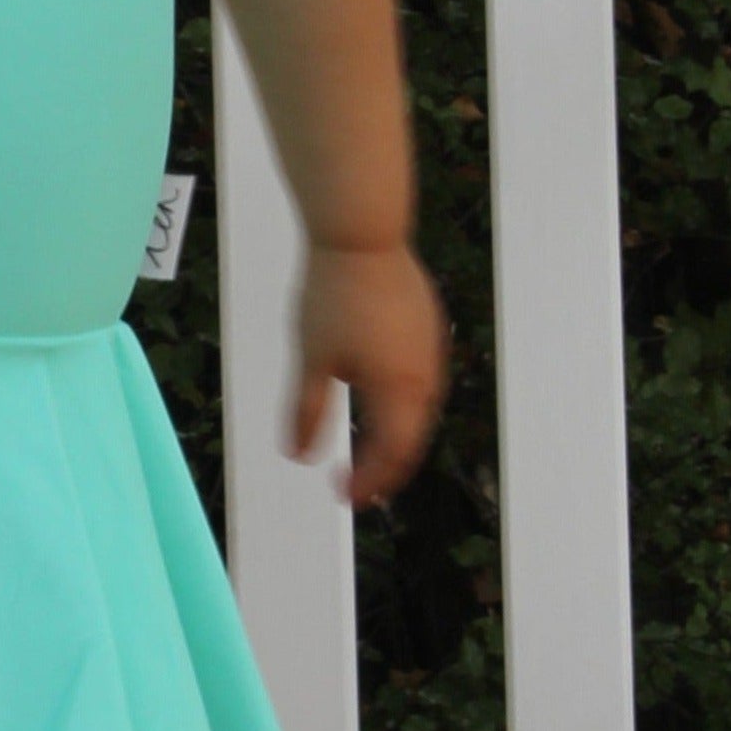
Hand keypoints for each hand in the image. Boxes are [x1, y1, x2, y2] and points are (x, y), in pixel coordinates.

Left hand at [287, 240, 448, 509]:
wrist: (361, 234)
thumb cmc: (333, 294)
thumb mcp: (311, 359)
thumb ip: (307, 412)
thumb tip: (299, 457)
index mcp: (397, 390)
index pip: (390, 456)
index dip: (369, 483)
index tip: (344, 495)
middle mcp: (424, 376)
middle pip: (411, 440)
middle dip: (384, 468)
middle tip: (356, 484)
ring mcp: (431, 350)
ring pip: (420, 411)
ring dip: (395, 438)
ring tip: (368, 449)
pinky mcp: (429, 327)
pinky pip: (422, 381)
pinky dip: (403, 406)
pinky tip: (380, 399)